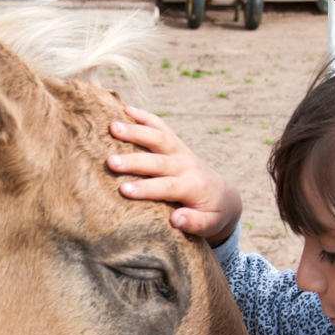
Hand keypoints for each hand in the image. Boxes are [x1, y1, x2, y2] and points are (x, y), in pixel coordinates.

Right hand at [108, 105, 242, 245]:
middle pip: (159, 161)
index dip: (146, 188)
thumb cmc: (211, 214)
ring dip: (135, 132)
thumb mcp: (209, 225)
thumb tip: (175, 219)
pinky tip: (126, 109)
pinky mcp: (175, 143)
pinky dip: (145, 117)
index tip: (124, 189)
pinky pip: (161, 127)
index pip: (168, 186)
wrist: (223, 195)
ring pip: (159, 138)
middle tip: (111, 162)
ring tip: (113, 127)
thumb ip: (195, 223)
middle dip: (134, 160)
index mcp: (193, 187)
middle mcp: (186, 165)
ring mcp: (180, 151)